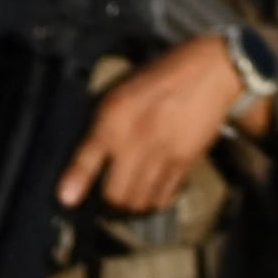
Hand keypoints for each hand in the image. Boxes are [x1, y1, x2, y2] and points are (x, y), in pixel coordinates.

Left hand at [59, 33, 249, 214]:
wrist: (210, 71)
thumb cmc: (160, 78)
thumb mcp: (121, 91)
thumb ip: (101, 123)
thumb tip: (86, 157)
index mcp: (114, 116)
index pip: (87, 157)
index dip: (75, 182)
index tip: (67, 199)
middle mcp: (135, 138)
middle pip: (115, 193)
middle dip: (107, 204)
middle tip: (106, 200)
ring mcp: (162, 152)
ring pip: (139, 201)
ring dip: (131, 207)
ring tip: (129, 200)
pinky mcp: (185, 160)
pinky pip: (164, 195)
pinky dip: (155, 201)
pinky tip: (153, 192)